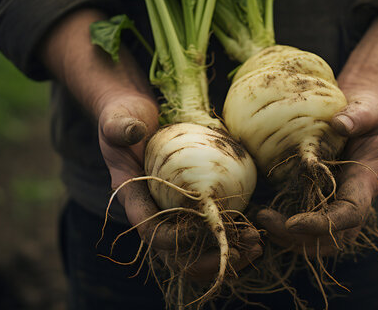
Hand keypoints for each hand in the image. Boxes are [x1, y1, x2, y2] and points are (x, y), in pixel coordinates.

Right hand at [43, 9, 261, 279]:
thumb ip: (120, 126)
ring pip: (198, 250)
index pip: (150, 230)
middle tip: (239, 253)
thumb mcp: (119, 118)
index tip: (198, 229)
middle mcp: (154, 212)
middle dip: (208, 260)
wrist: (135, 117)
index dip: (172, 238)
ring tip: (257, 246)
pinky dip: (233, 236)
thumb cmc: (125, 117)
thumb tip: (133, 131)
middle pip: (177, 254)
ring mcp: (174, 211)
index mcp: (133, 198)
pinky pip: (212, 230)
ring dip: (227, 255)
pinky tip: (257, 232)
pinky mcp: (193, 204)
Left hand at [256, 94, 377, 255]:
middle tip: (265, 220)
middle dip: (300, 239)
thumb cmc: (368, 112)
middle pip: (333, 238)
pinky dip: (284, 229)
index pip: (351, 215)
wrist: (363, 116)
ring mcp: (338, 204)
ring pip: (319, 240)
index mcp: (366, 182)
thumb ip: (358, 116)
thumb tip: (339, 123)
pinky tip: (261, 213)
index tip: (293, 223)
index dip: (324, 224)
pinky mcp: (322, 200)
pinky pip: (307, 227)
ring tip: (260, 218)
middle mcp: (354, 200)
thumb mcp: (368, 110)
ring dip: (289, 238)